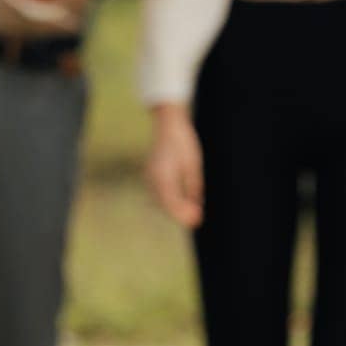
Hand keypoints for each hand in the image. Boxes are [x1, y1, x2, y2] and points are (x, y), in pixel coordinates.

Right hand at [146, 105, 203, 227]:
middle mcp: (152, 178)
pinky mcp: (150, 173)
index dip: (184, 215)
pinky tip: (180, 201)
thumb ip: (193, 189)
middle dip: (179, 214)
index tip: (196, 221)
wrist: (169, 124)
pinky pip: (157, 193)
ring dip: (173, 208)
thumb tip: (196, 208)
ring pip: (160, 200)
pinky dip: (168, 200)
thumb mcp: (193, 166)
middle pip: (164, 205)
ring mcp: (149, 175)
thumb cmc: (183, 142)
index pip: (172, 204)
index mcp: (163, 177)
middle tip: (196, 220)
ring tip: (191, 212)